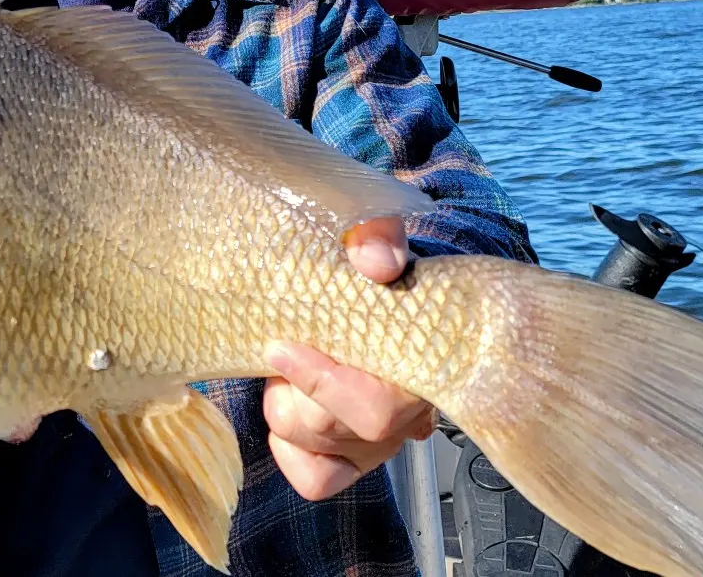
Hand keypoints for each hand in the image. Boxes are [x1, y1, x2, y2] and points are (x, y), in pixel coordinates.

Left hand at [261, 216, 435, 500]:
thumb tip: (376, 261)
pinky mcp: (355, 454)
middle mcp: (409, 411)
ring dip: (285, 405)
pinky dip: (290, 448)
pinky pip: (316, 477)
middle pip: (327, 427)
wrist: (372, 272)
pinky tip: (291, 402)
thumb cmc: (375, 253)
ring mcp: (384, 438)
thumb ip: (376, 231)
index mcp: (423, 361)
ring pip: (314, 447)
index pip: (375, 409)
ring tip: (291, 364)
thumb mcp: (376, 225)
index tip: (278, 346)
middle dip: (290, 387)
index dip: (320, 383)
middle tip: (283, 343)